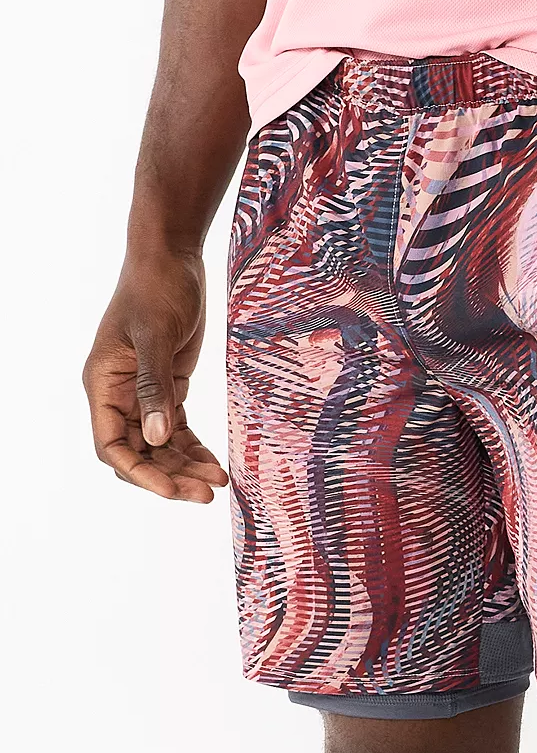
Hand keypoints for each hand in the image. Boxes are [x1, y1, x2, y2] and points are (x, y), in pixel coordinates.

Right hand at [83, 248, 228, 502]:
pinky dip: (194, 447)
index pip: (110, 445)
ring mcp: (143, 392)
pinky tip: (215, 463)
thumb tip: (154, 438)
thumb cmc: (157, 288)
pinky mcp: (168, 385)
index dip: (139, 473)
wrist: (173, 258)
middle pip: (139, 452)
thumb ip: (154, 386)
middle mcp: (118, 394)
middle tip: (208, 493)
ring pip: (160, 445)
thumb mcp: (156, 336)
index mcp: (102, 384)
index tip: (172, 489)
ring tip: (218, 483)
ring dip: (186, 466)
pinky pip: (177, 427)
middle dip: (170, 476)